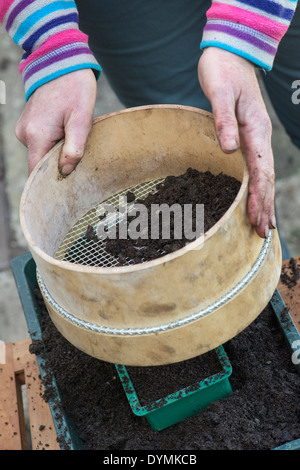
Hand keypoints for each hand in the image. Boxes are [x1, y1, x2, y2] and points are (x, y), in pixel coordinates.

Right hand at [15, 69, 96, 175]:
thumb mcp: (81, 119)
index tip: (68, 184)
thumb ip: (74, 148)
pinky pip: (41, 142)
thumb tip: (66, 172)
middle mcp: (24, 134)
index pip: (38, 172)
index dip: (52, 181)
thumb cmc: (75, 88)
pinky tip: (65, 128)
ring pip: (42, 153)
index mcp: (37, 135)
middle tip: (79, 150)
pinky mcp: (28, 125)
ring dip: (58, 150)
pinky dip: (54, 141)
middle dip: (60, 162)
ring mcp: (24, 129)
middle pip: (41, 164)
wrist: (61, 62)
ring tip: (72, 132)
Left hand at [198, 47, 274, 238]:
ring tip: (264, 225)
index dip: (257, 197)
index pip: (259, 171)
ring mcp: (256, 138)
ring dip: (264, 201)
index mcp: (255, 129)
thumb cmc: (223, 71)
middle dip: (264, 206)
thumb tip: (229, 149)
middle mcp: (259, 137)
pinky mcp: (248, 137)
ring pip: (263, 176)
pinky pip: (255, 167)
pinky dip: (257, 187)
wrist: (230, 54)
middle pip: (265, 178)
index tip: (255, 219)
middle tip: (262, 234)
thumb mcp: (219, 92)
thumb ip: (223, 121)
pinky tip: (255, 198)